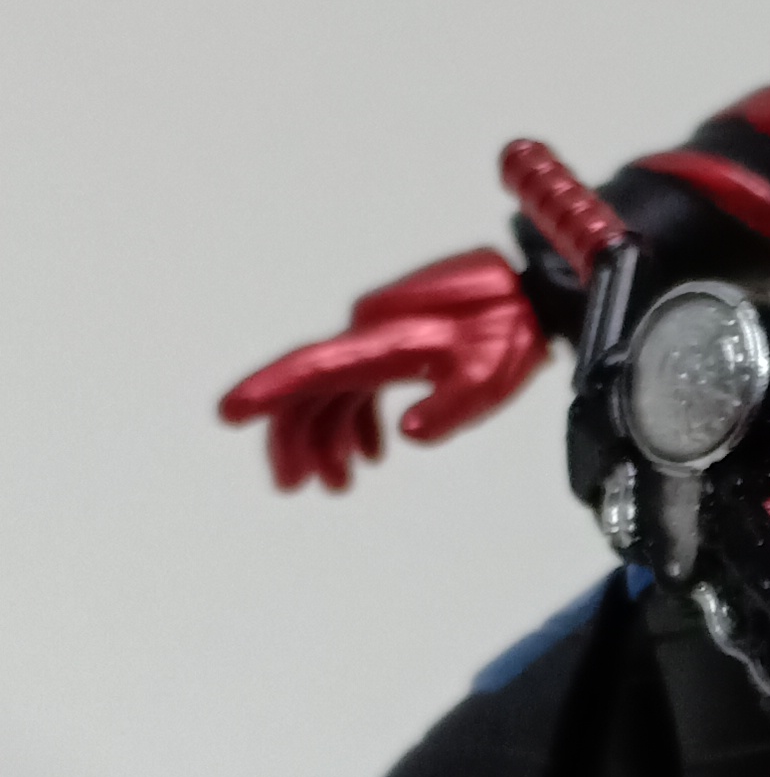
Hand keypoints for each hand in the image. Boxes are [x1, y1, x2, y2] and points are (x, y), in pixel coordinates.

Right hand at [220, 248, 547, 492]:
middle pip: (313, 387)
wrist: (534, 291)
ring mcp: (381, 338)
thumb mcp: (489, 378)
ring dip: (328, 436)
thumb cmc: (511, 331)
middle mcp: (370, 336)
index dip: (269, 391)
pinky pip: (361, 383)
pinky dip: (358, 419)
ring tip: (335, 486)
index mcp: (383, 343)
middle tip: (291, 486)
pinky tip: (370, 454)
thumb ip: (447, 407)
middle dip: (295, 437)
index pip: (313, 370)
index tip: (228, 412)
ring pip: (334, 389)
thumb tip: (406, 434)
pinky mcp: (397, 341)